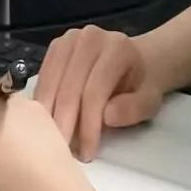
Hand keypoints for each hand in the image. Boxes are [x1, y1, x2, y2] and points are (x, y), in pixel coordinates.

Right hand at [34, 25, 164, 161]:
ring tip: (52, 142)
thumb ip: (133, 109)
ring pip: (51, 82)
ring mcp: (69, 39)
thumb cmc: (140, 85)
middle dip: (65, 123)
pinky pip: (42, 77)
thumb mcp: (148, 101)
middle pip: (69, 86)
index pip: (95, 90)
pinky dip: (43, 102)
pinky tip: (45, 123)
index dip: (88, 124)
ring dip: (49, 115)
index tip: (86, 153)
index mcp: (117, 48)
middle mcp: (90, 37)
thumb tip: (107, 116)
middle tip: (63, 153)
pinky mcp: (56, 46)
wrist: (134, 61)